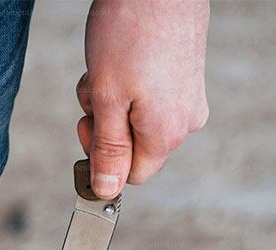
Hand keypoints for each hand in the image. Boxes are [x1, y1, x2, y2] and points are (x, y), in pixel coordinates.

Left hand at [77, 0, 209, 199]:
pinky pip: (150, 97)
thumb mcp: (106, 98)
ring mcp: (189, 97)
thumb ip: (107, 150)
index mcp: (166, 133)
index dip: (103, 159)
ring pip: (137, 119)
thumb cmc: (130, 31)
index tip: (87, 125)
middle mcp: (185, 121)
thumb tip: (106, 191)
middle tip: (96, 89)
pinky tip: (123, 57)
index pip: (131, 176)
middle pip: (133, 146)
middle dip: (106, 124)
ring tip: (110, 66)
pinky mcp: (187, 77)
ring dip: (113, 100)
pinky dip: (129, 84)